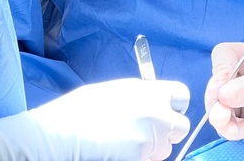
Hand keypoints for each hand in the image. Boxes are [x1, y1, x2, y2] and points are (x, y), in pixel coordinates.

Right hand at [0, 78, 190, 160]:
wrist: (62, 133)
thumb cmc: (81, 108)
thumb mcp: (115, 90)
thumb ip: (140, 95)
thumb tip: (151, 101)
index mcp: (149, 90)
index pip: (182, 95)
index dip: (173, 104)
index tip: (164, 110)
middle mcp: (157, 113)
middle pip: (181, 126)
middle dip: (168, 131)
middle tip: (147, 133)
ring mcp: (152, 139)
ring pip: (165, 149)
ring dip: (153, 148)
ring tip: (126, 143)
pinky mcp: (142, 158)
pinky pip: (150, 160)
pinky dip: (140, 158)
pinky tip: (120, 152)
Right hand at [205, 44, 243, 160]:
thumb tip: (222, 94)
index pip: (225, 54)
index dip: (219, 68)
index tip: (222, 86)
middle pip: (216, 82)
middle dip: (216, 99)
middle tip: (223, 114)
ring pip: (218, 105)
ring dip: (220, 117)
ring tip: (235, 128)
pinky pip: (227, 123)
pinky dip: (229, 129)